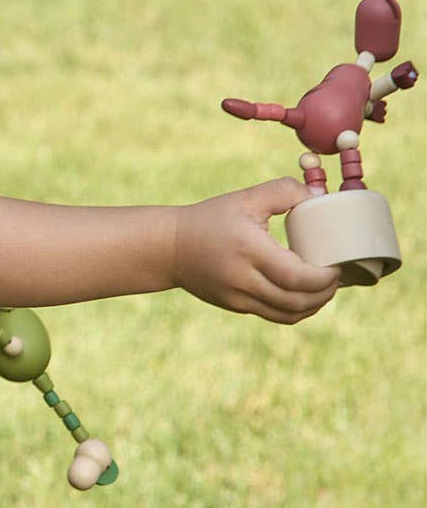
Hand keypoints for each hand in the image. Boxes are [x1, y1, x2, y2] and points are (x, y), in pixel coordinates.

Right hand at [175, 177, 340, 323]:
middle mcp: (243, 278)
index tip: (337, 265)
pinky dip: (296, 309)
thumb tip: (317, 197)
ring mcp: (238, 297)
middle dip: (326, 292)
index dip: (324, 277)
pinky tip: (303, 296)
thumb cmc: (211, 218)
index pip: (297, 276)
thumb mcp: (244, 198)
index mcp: (248, 250)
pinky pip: (275, 315)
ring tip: (324, 288)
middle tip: (337, 276)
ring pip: (290, 314)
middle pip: (298, 300)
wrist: (170, 246)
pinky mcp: (236, 306)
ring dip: (314, 305)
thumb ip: (282, 191)